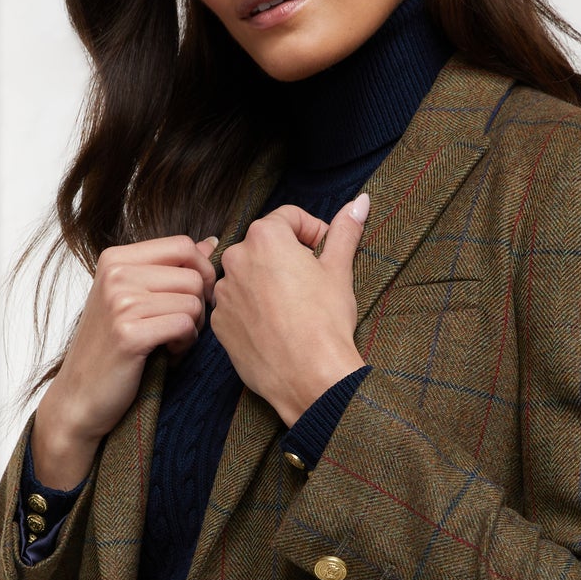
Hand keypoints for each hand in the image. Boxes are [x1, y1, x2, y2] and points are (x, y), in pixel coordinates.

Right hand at [34, 231, 220, 479]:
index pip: (183, 244)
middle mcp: (115, 274)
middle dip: (198, 305)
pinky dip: (184, 345)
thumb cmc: (110, 347)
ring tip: (168, 343)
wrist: (79, 395)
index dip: (202, 272)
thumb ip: (170, 268)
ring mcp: (120, 303)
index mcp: (115, 258)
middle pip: (194, 275)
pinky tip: (167, 354)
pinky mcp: (129, 334)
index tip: (193, 298)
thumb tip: (210, 242)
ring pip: (193, 302)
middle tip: (178, 329)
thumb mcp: (134, 298)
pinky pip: (185, 326)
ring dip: (192, 329)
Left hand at [210, 193, 369, 426]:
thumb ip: (345, 231)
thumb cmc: (325, 321)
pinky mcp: (220, 322)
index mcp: (265, 237)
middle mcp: (236, 259)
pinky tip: (277, 328)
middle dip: (288, 257)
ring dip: (269, 284)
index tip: (325, 254)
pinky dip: (254, 310)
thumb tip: (360, 202)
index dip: (313, 232)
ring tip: (294, 309)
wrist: (308, 377)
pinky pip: (237, 305)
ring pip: (249, 276)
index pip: (289, 217)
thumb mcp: (339, 270)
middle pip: (265, 246)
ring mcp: (224, 292)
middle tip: (312, 284)